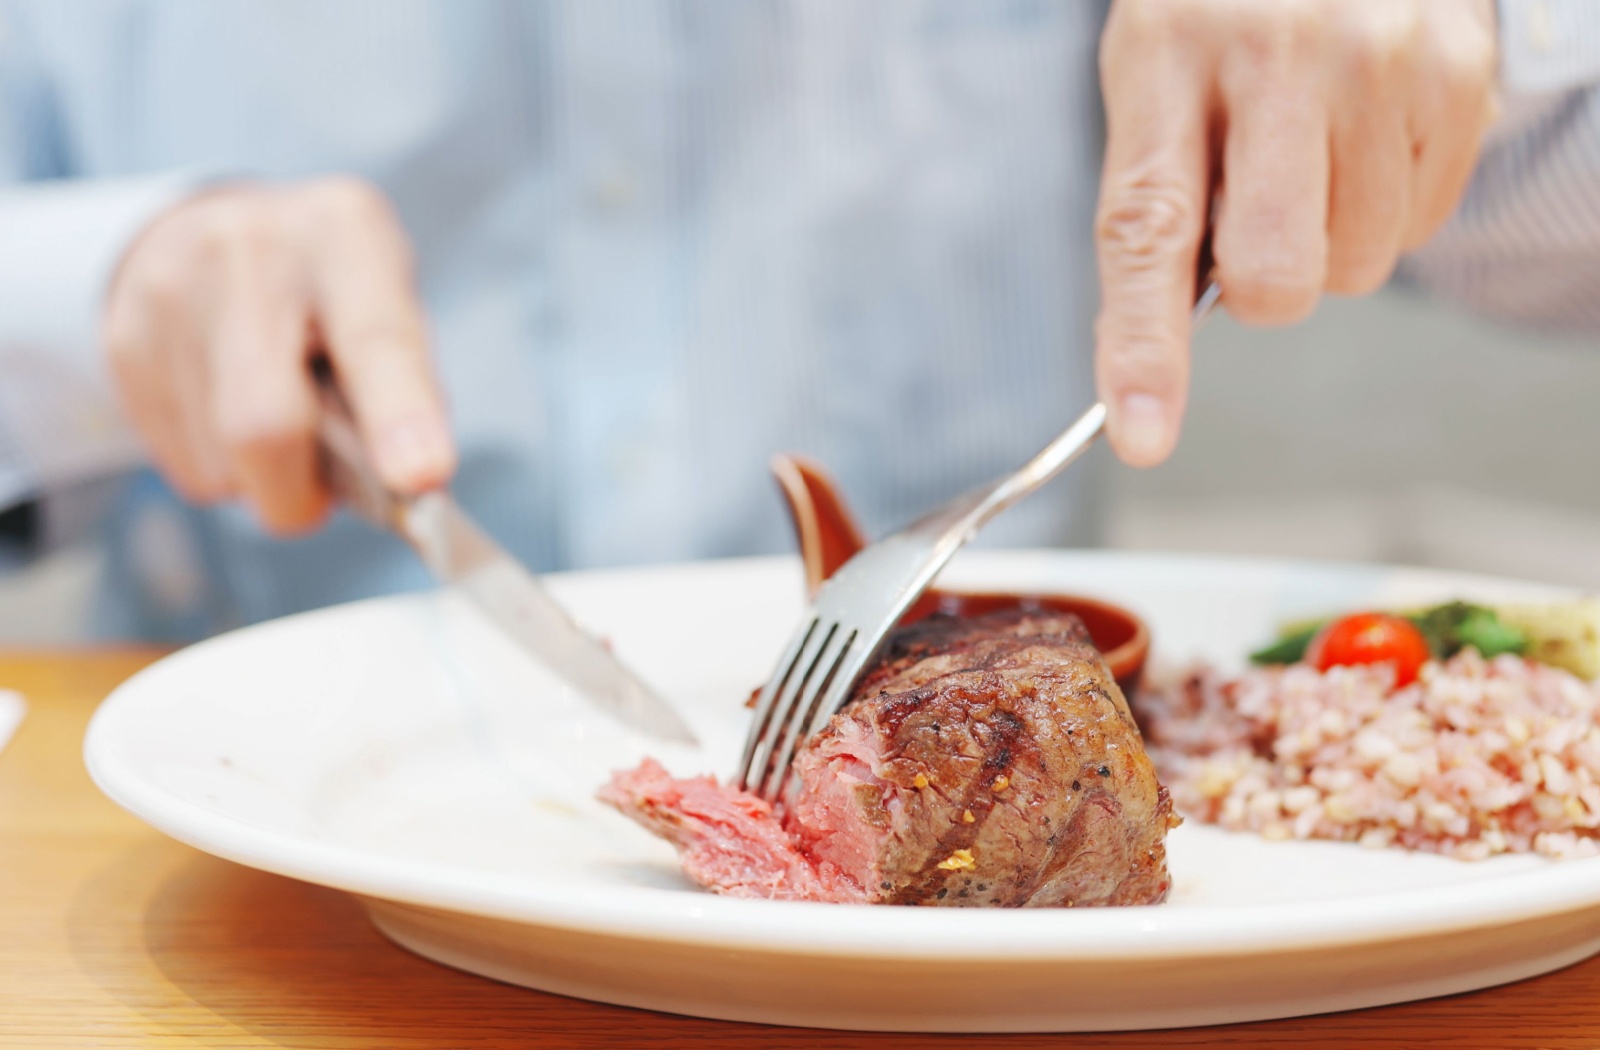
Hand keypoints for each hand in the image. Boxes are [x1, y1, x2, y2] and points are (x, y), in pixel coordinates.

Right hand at [104, 178, 454, 533]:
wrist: (220, 227)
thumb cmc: (332, 289)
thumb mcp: (390, 302)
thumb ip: (407, 386)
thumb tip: (407, 486)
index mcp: (345, 235)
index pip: (377, 340)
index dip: (400, 415)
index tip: (421, 476)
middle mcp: (249, 252)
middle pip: (264, 421)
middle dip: (299, 493)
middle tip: (319, 500)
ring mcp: (172, 293)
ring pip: (219, 461)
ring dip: (261, 479)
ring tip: (280, 424)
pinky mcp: (123, 338)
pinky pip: (181, 461)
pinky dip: (222, 468)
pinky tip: (231, 412)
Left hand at [1094, 0, 1497, 465]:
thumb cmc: (1219, 17)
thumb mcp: (1153, 79)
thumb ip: (1155, 205)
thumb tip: (1158, 352)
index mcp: (1167, 55)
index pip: (1149, 231)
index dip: (1145, 347)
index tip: (1143, 435)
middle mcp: (1278, 51)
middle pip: (1276, 277)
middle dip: (1263, 285)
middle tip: (1256, 213)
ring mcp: (1380, 60)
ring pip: (1357, 265)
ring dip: (1329, 239)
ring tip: (1313, 148)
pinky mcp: (1457, 72)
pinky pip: (1421, 224)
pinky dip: (1387, 203)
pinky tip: (1363, 132)